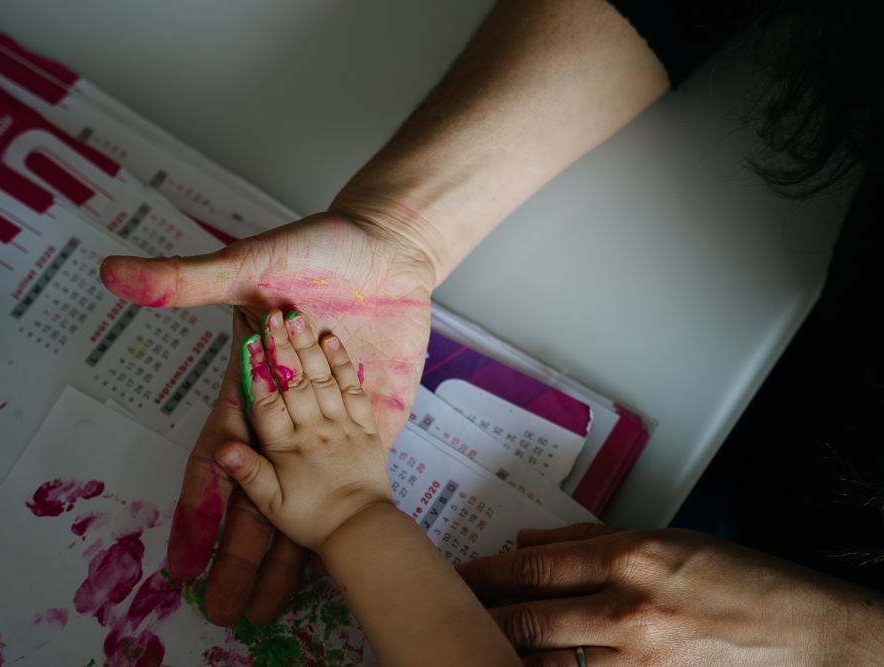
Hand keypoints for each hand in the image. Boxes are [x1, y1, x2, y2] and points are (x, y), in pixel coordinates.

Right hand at [100, 212, 433, 624]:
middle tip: (222, 603)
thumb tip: (110, 273)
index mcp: (249, 383)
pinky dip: (344, 514)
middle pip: (256, 491)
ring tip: (268, 601)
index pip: (217, 459)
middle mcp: (286, 409)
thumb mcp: (248, 264)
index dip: (198, 509)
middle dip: (237, 548)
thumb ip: (186, 279)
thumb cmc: (314, 249)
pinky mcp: (372, 416)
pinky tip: (337, 554)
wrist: (388, 248)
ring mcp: (329, 418)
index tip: (181, 560)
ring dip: (284, 547)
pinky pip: (352, 475)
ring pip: (301, 494)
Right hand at [215, 308, 393, 552]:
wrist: (364, 530)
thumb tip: (222, 449)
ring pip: (322, 379)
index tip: (250, 343)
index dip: (257, 371)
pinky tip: (332, 341)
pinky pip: (353, 389)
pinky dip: (342, 363)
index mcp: (287, 447)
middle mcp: (314, 429)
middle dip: (281, 347)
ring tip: (297, 318)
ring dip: (308, 346)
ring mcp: (342, 424)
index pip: (267, 402)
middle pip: (294, 381)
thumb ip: (248, 472)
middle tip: (273, 315)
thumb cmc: (315, 520)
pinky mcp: (366, 426)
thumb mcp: (272, 504)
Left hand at [456, 523, 883, 665]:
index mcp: (631, 557)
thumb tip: (530, 540)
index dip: (485, 573)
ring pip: (544, 664)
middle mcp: (628, 610)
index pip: (534, 566)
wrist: (806, 635)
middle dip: (479, 617)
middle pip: (527, 619)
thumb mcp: (667, 539)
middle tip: (444, 613)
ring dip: (504, 655)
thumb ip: (591, 540)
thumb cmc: (741, 580)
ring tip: (471, 645)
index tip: (456, 575)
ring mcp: (638, 662)